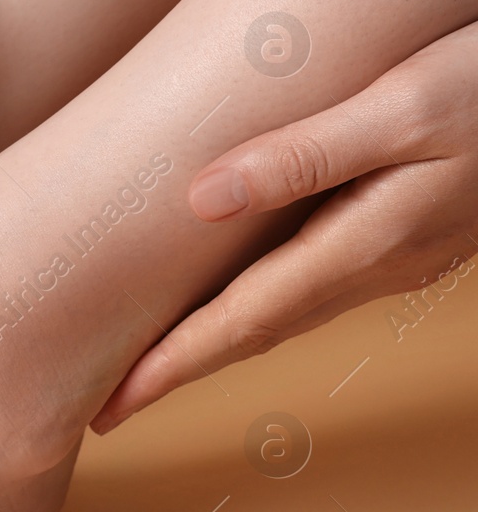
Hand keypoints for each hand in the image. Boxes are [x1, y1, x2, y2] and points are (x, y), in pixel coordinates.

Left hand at [92, 23, 477, 433]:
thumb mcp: (405, 104)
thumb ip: (306, 153)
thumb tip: (200, 198)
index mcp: (364, 242)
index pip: (242, 321)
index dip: (171, 366)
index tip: (110, 407)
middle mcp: (375, 265)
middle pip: (253, 331)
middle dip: (177, 370)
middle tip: (105, 405)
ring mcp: (395, 256)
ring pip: (283, 312)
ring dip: (214, 342)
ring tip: (150, 359)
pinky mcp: (406, 233)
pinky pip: (311, 284)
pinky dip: (256, 305)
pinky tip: (232, 296)